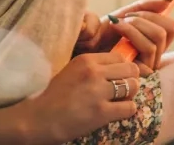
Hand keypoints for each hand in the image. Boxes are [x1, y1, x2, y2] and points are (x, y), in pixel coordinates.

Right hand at [22, 53, 140, 142]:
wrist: (40, 119)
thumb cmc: (54, 96)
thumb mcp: (72, 71)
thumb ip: (92, 68)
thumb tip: (118, 68)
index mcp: (86, 60)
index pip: (119, 56)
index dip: (122, 67)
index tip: (119, 76)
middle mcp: (94, 72)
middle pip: (130, 69)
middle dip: (130, 79)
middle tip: (123, 89)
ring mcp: (98, 92)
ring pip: (133, 86)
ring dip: (130, 94)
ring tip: (120, 100)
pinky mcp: (102, 112)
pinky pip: (130, 107)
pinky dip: (127, 110)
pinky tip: (117, 112)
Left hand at [72, 0, 173, 74]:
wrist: (79, 46)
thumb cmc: (96, 34)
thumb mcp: (120, 16)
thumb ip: (143, 7)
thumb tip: (168, 1)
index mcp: (150, 40)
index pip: (171, 27)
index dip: (158, 13)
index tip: (140, 8)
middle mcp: (152, 53)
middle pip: (170, 28)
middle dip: (146, 16)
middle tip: (124, 18)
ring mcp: (148, 63)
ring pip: (159, 36)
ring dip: (138, 24)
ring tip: (117, 24)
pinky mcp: (141, 71)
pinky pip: (149, 47)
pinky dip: (132, 32)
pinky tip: (115, 29)